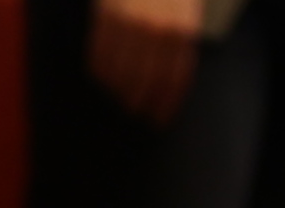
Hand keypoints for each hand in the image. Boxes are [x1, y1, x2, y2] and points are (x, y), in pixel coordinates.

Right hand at [93, 0, 207, 120]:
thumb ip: (180, 42)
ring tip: (120, 94)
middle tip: (136, 110)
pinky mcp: (106, 18)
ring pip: (121, 73)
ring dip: (119, 90)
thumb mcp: (185, 10)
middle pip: (146, 82)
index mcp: (183, 29)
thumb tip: (169, 84)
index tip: (158, 119)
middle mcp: (158, 30)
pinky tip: (104, 76)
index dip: (166, 103)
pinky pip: (100, 56)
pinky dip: (101, 72)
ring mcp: (130, 24)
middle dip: (140, 102)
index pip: (175, 79)